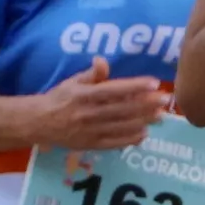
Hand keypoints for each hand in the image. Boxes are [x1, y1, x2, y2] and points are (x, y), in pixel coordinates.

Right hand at [25, 55, 166, 151]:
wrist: (38, 123)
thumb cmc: (59, 99)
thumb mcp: (72, 82)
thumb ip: (91, 74)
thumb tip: (102, 59)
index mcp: (83, 95)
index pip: (113, 90)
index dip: (135, 86)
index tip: (154, 83)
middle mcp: (88, 114)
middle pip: (122, 109)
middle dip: (147, 104)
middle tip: (165, 100)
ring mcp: (90, 131)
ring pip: (121, 127)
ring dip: (143, 121)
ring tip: (160, 116)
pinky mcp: (91, 145)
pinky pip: (114, 143)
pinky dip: (130, 139)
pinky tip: (144, 134)